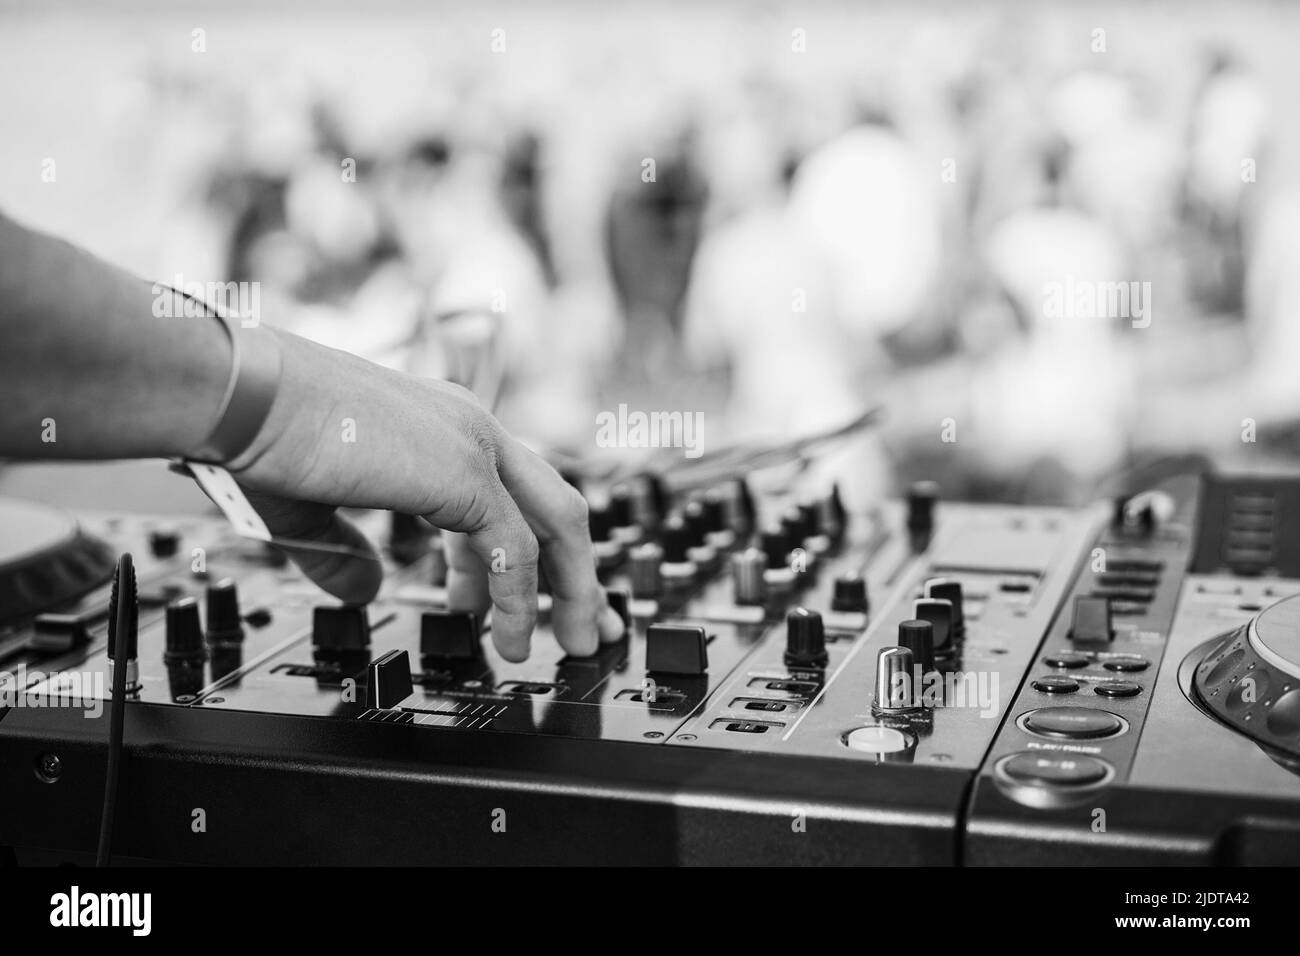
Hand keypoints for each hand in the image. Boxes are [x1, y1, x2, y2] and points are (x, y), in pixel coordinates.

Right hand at [221, 328, 623, 660]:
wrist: (239, 396)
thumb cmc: (258, 436)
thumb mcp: (310, 511)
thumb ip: (345, 553)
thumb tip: (367, 590)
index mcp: (438, 428)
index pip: (506, 497)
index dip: (516, 557)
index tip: (514, 605)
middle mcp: (469, 429)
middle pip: (553, 508)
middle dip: (576, 572)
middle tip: (586, 625)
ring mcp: (474, 446)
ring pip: (556, 526)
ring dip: (569, 590)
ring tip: (572, 643)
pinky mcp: (465, 473)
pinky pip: (515, 551)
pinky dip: (519, 601)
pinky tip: (509, 640)